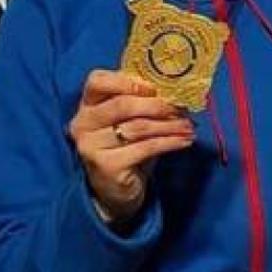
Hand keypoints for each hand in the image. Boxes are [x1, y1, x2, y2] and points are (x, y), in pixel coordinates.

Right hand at [67, 70, 194, 224]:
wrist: (114, 190)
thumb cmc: (124, 147)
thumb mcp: (127, 121)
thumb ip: (139, 101)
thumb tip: (174, 89)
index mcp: (87, 105)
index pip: (97, 82)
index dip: (126, 81)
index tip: (154, 87)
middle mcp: (83, 124)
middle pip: (122, 105)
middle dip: (157, 105)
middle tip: (180, 108)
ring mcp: (92, 146)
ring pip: (138, 127)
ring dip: (168, 125)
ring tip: (188, 125)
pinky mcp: (107, 166)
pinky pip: (145, 148)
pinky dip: (169, 143)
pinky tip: (184, 141)